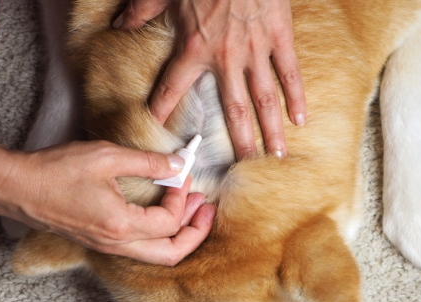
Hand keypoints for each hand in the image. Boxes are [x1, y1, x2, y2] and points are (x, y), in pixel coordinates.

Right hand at [0, 117, 215, 265]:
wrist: (17, 189)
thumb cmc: (55, 172)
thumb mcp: (107, 157)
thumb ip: (148, 162)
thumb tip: (178, 165)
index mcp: (121, 226)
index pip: (170, 222)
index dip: (182, 198)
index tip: (181, 175)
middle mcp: (117, 244)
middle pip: (171, 255)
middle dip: (196, 234)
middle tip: (207, 210)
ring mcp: (108, 246)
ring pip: (156, 255)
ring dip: (179, 234)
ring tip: (191, 210)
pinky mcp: (101, 241)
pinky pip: (141, 248)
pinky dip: (160, 234)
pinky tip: (162, 213)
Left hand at [114, 0, 306, 159]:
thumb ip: (141, 11)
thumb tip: (119, 25)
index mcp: (194, 48)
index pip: (173, 89)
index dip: (164, 112)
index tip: (163, 135)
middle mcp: (225, 58)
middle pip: (232, 109)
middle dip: (239, 141)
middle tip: (243, 167)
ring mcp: (255, 49)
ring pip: (263, 97)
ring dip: (270, 129)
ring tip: (276, 155)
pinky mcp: (278, 36)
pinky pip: (289, 71)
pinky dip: (296, 95)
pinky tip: (301, 119)